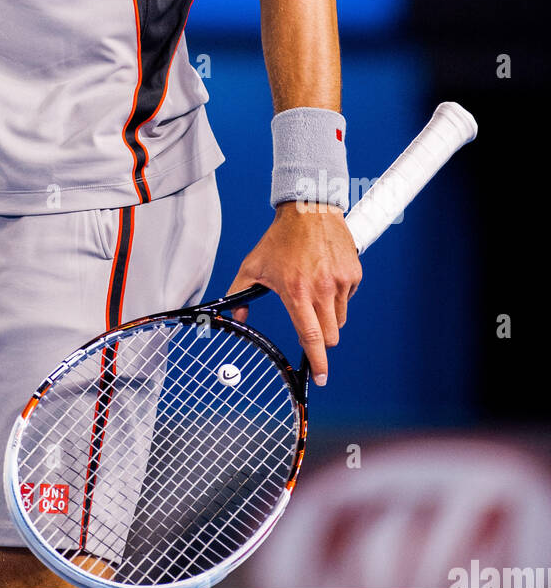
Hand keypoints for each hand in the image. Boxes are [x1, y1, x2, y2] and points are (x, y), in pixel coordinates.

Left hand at [225, 202, 361, 385]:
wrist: (308, 209)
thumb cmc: (279, 239)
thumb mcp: (253, 266)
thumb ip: (238, 294)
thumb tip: (233, 318)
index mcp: (296, 291)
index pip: (311, 337)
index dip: (317, 362)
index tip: (320, 378)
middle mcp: (321, 289)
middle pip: (330, 336)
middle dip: (322, 341)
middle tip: (311, 327)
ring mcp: (341, 281)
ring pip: (339, 319)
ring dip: (328, 316)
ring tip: (313, 290)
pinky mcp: (354, 274)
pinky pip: (348, 298)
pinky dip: (338, 296)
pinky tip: (324, 276)